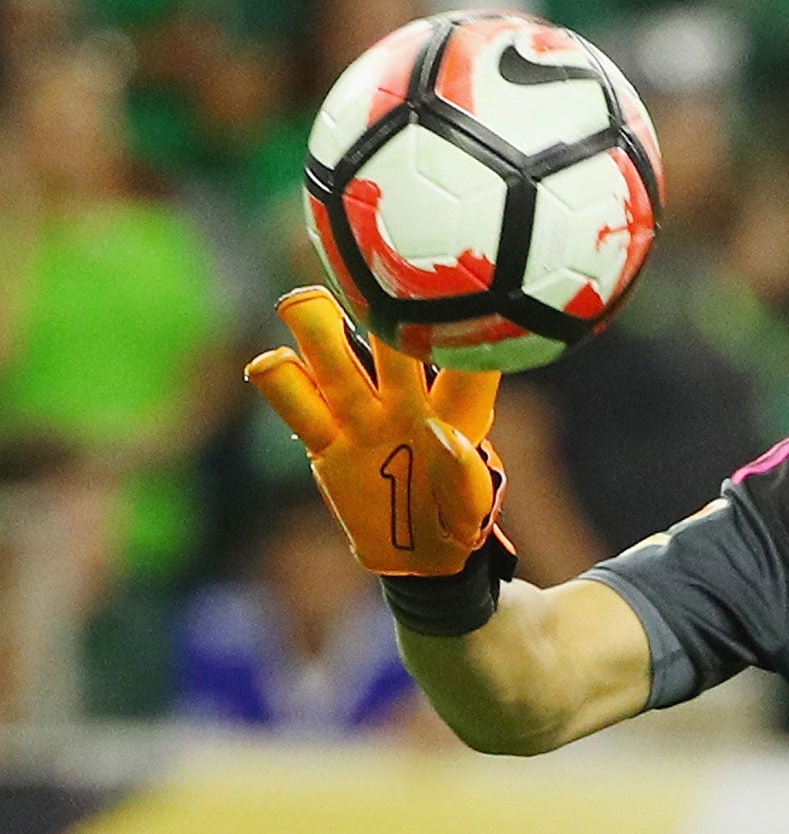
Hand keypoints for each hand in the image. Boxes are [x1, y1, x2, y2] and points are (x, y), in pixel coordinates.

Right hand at [245, 287, 508, 575]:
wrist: (420, 556)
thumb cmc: (457, 524)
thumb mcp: (471, 514)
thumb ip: (463, 480)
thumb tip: (442, 434)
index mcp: (458, 414)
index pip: (468, 365)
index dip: (470, 333)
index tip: (469, 296)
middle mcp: (407, 402)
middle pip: (392, 346)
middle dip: (384, 312)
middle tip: (371, 277)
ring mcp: (363, 417)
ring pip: (336, 363)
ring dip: (319, 331)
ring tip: (301, 304)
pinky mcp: (325, 442)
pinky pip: (297, 405)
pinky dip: (281, 382)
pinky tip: (271, 364)